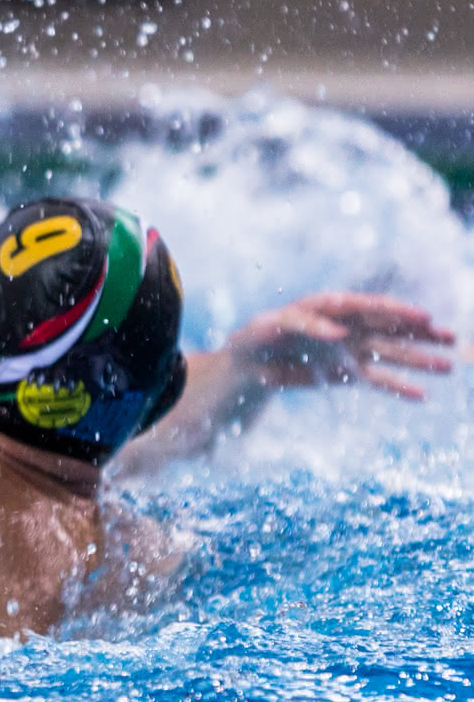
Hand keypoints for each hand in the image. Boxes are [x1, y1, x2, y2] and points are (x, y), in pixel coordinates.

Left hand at [227, 292, 454, 399]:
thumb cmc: (259, 335)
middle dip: (421, 333)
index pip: (371, 306)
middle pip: (391, 328)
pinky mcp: (348, 373)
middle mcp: (349, 326)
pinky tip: (422, 395)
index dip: (397, 311)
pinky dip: (398, 388)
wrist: (250, 362)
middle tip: (452, 337)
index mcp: (332, 307)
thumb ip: (306, 325)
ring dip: (419, 361)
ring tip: (449, 366)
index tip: (424, 316)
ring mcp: (352, 350)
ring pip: (391, 354)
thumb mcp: (274, 326)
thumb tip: (339, 332)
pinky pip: (377, 380)